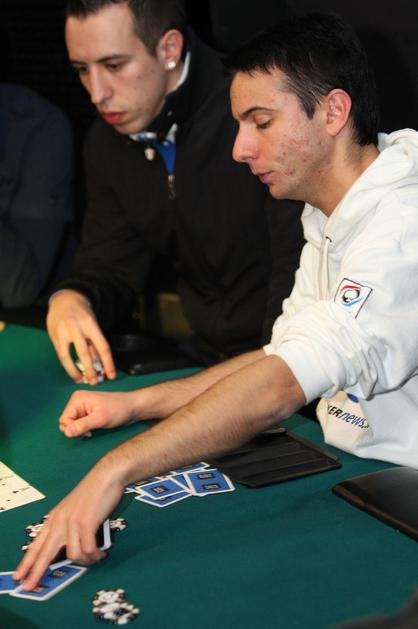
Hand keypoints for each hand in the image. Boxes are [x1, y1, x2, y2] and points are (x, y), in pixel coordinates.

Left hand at [13, 463, 124, 589]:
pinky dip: (95, 555)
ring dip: (85, 561)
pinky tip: (100, 553)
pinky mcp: (86, 523)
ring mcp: (72, 522)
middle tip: (29, 587)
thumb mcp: (73, 509)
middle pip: (45, 553)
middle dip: (36, 571)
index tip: (19, 576)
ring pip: (73, 555)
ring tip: (94, 558)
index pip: (37, 544)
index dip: (27, 562)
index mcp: (55, 518)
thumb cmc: (93, 492)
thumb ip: (67, 526)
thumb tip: (68, 548)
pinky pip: (88, 549)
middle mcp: (60, 521)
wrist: (105, 477)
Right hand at [47, 290, 115, 383]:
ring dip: (76, 371)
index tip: (111, 375)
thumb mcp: (92, 323)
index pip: (102, 346)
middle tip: (96, 382)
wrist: (64, 299)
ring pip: (69, 356)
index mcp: (90, 323)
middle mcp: (76, 327)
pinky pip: (61, 355)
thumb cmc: (81, 313)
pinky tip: (73, 373)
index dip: (108, 362)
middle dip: (91, 370)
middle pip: (85, 353)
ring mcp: (63, 332)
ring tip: (83, 380)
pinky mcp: (54, 337)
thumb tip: (99, 364)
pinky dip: (68, 366)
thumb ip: (93, 342)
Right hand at [59, 390, 139, 437]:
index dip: (73, 429)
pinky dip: (84, 429)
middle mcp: (77, 401)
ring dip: (81, 430)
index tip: (88, 432)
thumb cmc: (119, 410)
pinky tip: (94, 428)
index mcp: (77, 398)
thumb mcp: (101, 419)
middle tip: (91, 431)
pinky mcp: (87, 412)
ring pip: (72, 424)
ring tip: (94, 428)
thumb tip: (66, 432)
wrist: (133, 407)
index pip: (63, 419)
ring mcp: (82, 406)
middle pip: (66, 422)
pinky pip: (79, 423)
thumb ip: (82, 425)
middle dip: (76, 429)